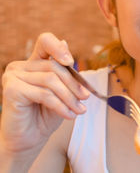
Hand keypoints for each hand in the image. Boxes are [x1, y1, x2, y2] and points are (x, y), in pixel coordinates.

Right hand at [0, 32, 89, 155]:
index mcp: (33, 62)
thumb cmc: (45, 115)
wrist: (29, 140)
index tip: (71, 62)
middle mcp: (20, 66)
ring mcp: (13, 76)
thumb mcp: (62, 91)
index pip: (45, 41)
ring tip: (79, 110)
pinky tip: (69, 115)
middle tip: (85, 99)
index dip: (59, 48)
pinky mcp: (11, 89)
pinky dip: (60, 105)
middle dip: (74, 85)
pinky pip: (44, 94)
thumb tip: (65, 42)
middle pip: (54, 66)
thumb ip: (64, 71)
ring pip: (51, 80)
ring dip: (70, 97)